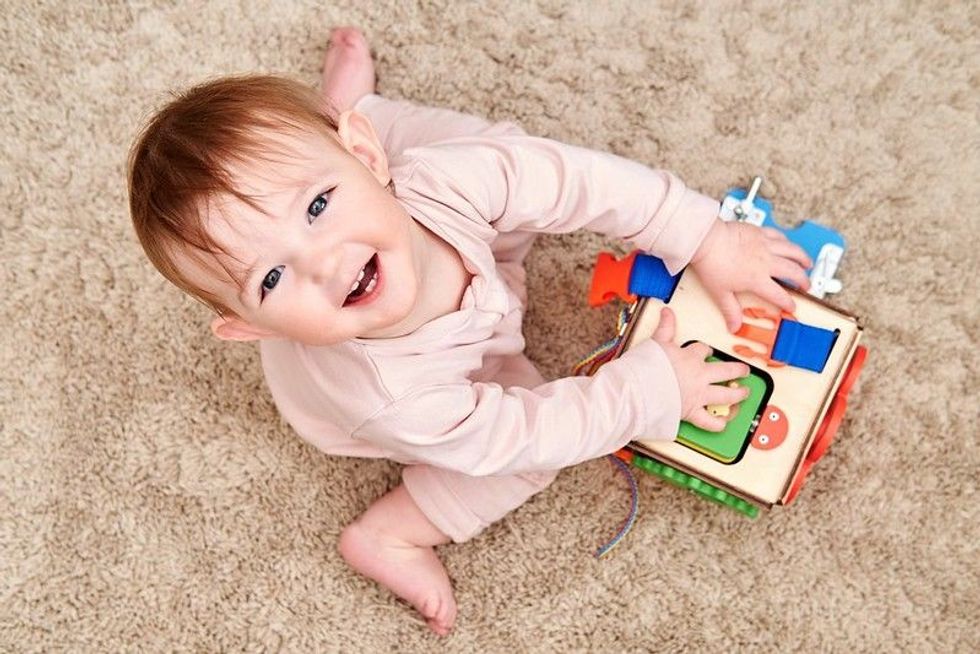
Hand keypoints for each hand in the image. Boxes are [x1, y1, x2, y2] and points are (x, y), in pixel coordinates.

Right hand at [651, 307, 749, 431]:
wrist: (640, 388)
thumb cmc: (646, 366)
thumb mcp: (656, 341)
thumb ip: (665, 327)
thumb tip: (667, 311)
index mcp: (690, 357)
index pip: (702, 350)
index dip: (706, 350)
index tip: (707, 351)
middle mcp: (699, 375)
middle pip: (726, 371)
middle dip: (737, 370)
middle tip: (744, 370)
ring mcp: (699, 394)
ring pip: (726, 395)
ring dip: (738, 394)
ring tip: (744, 393)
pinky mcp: (692, 412)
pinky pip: (709, 421)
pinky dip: (717, 424)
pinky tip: (723, 423)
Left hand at [690, 220, 811, 331]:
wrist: (707, 240)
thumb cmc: (712, 264)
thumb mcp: (720, 293)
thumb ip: (730, 311)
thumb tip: (734, 326)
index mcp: (757, 279)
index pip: (779, 295)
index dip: (788, 303)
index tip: (791, 307)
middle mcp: (766, 262)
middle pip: (793, 272)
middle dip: (803, 280)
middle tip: (806, 285)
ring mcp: (765, 245)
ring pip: (792, 251)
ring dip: (802, 258)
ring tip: (807, 263)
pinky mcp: (760, 232)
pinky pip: (779, 236)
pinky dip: (787, 241)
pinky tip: (788, 244)